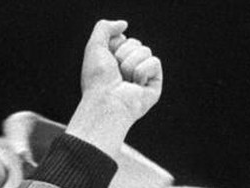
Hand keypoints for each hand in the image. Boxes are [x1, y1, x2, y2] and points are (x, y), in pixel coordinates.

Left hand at [66, 20, 162, 155]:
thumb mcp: (95, 46)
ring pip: (146, 51)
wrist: (106, 102)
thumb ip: (104, 27)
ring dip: (130, 64)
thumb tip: (124, 24)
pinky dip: (142, 71)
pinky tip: (135, 86)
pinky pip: (155, 62)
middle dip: (123, 54)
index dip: (114, 46)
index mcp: (115, 62)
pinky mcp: (154, 85)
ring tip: (124, 81)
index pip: (123, 39)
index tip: (106, 61)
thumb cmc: (97, 80)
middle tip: (116, 73)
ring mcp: (143, 77)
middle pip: (136, 43)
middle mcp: (129, 69)